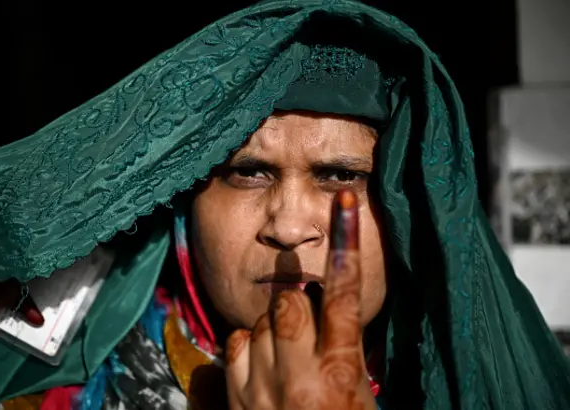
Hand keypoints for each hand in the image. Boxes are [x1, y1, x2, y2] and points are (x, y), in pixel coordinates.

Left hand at [225, 190, 375, 409]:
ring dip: (274, 330)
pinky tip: (262, 367)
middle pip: (290, 301)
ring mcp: (261, 387)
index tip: (345, 205)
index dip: (346, 245)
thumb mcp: (361, 399)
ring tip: (288, 358)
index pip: (343, 296)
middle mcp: (298, 376)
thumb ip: (347, 355)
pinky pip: (234, 344)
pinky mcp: (235, 398)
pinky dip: (247, 347)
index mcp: (340, 374)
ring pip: (259, 322)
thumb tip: (337, 321)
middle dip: (298, 306)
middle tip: (308, 330)